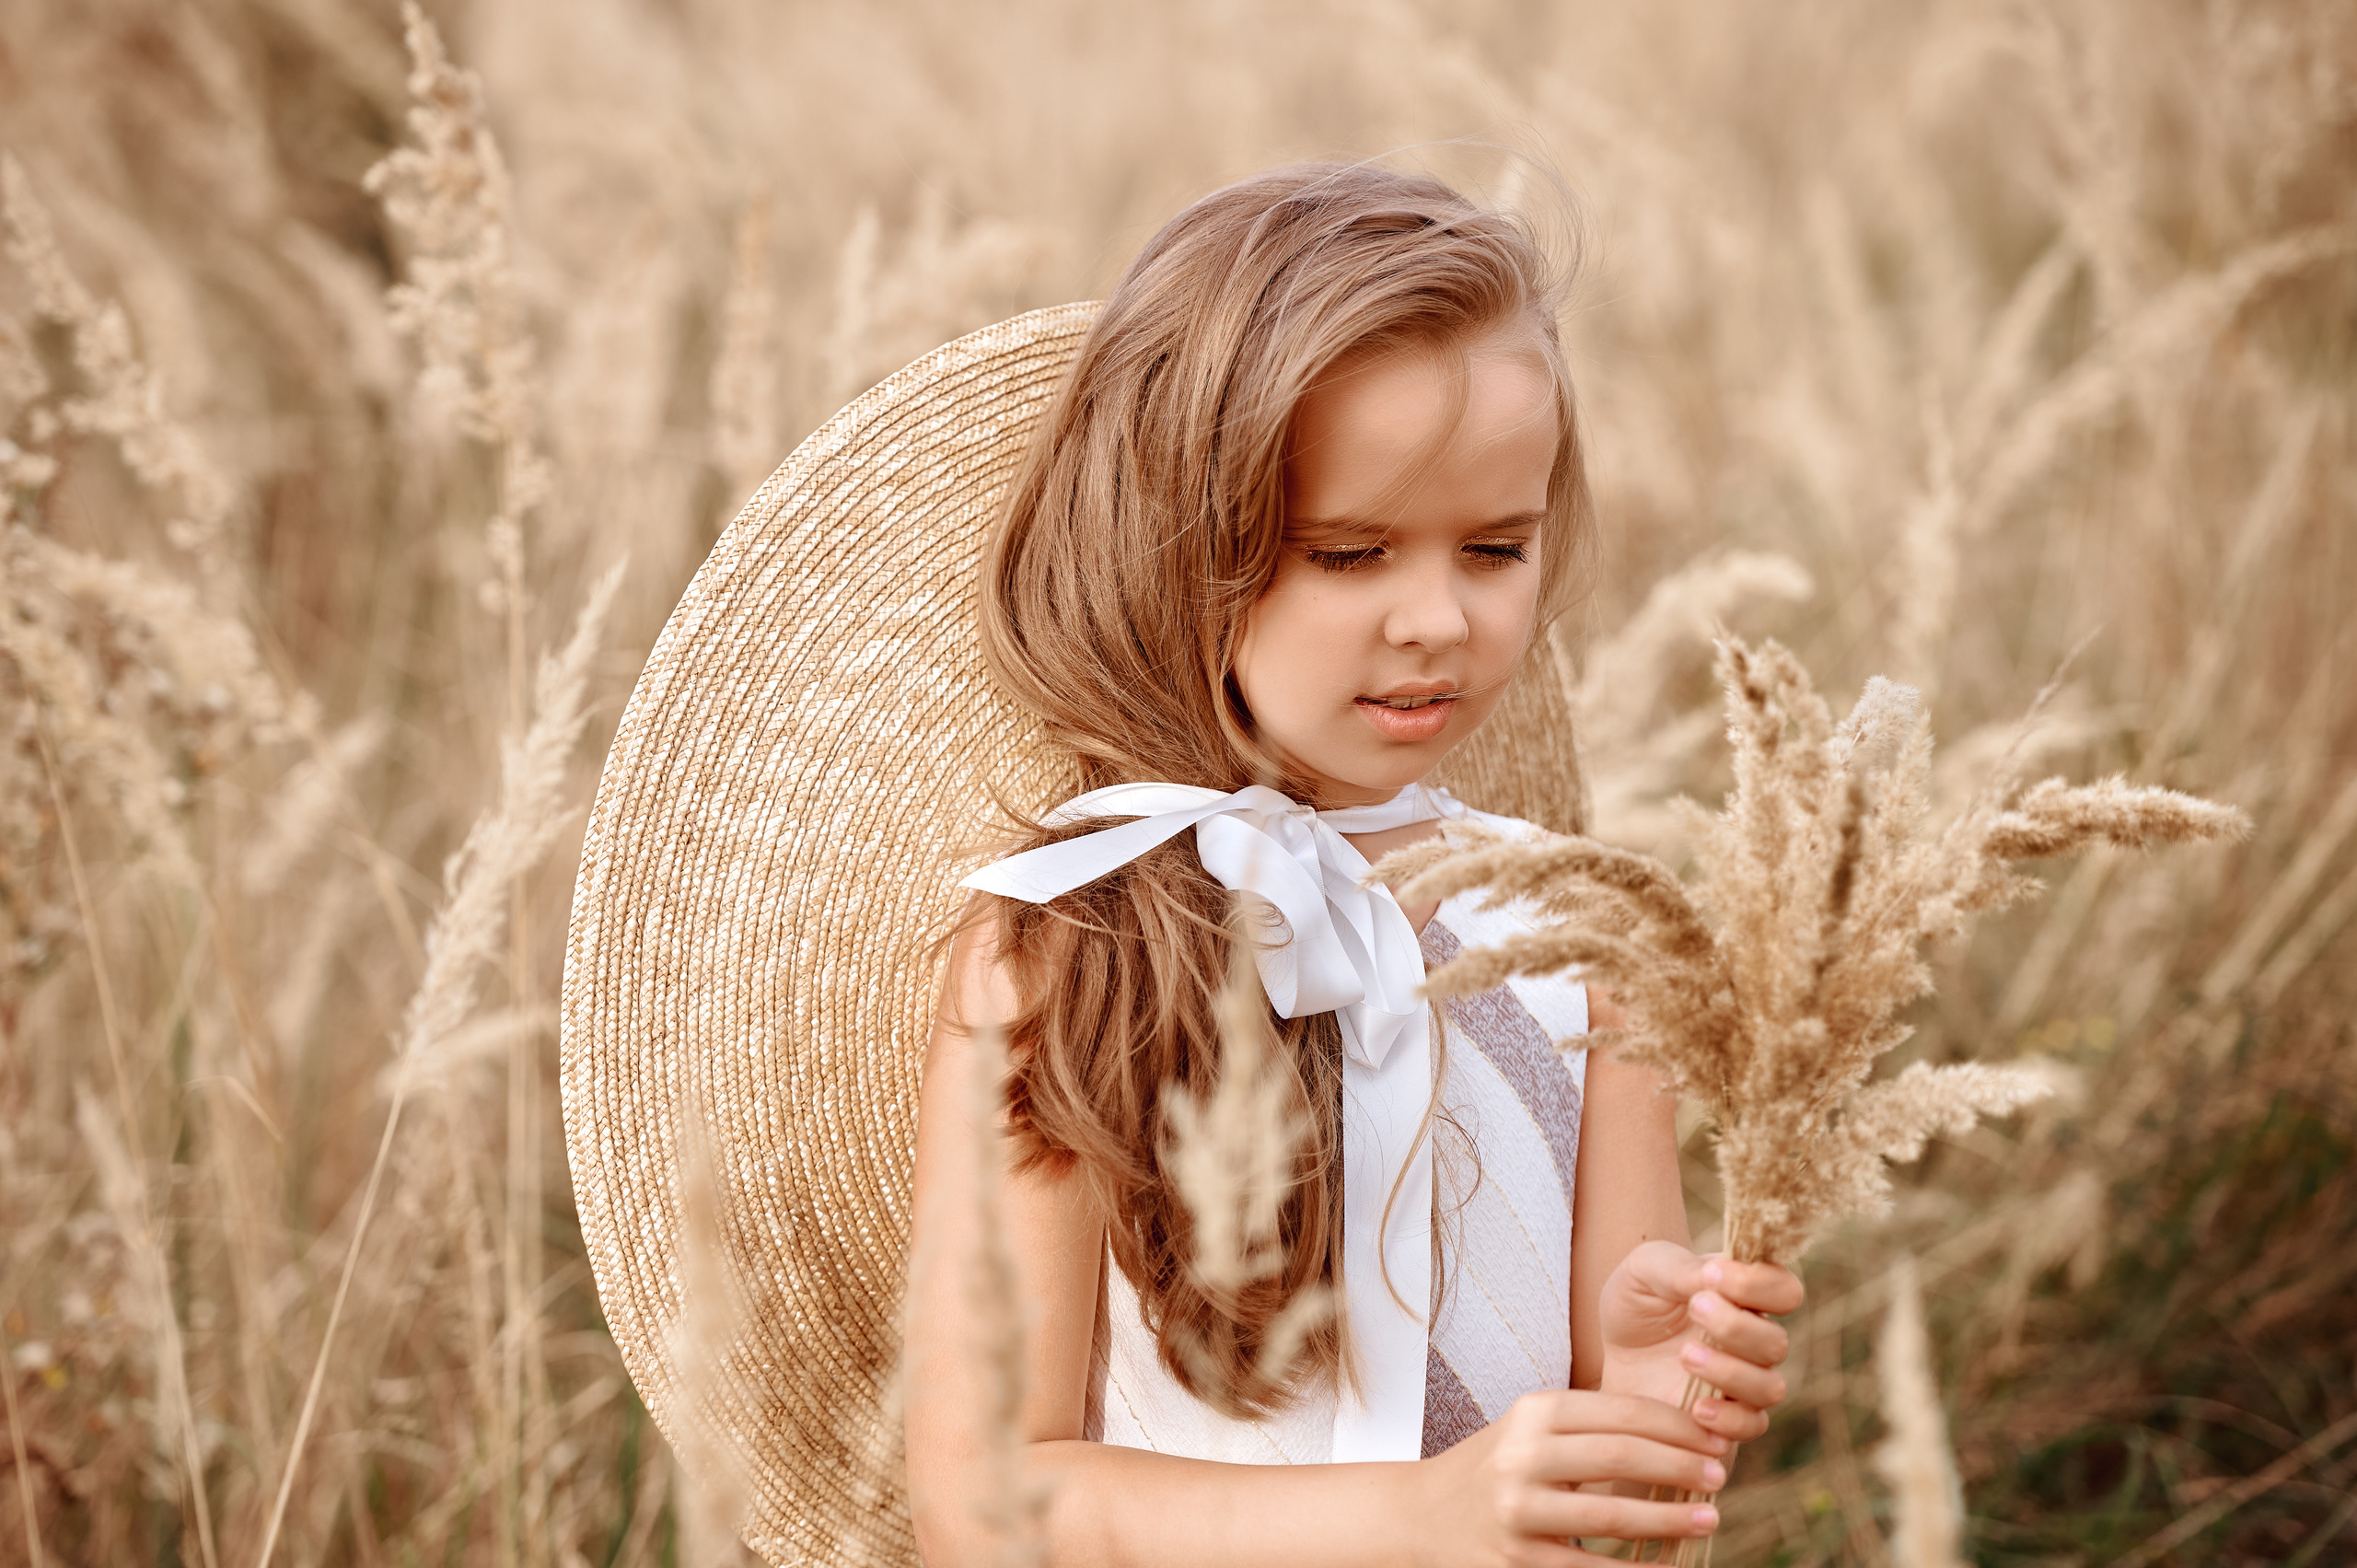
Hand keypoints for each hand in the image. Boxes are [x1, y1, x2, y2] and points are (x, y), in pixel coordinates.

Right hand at [1409, 1389, 1729, 1566]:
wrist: (1421, 1515)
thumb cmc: (1498, 1469)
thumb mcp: (1532, 1430)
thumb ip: (1591, 1428)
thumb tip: (1682, 1438)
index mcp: (1534, 1412)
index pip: (1621, 1411)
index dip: (1676, 1425)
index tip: (1715, 1437)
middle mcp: (1523, 1455)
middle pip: (1620, 1454)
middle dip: (1681, 1465)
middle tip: (1720, 1474)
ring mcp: (1518, 1509)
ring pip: (1611, 1513)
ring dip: (1669, 1518)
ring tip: (1709, 1519)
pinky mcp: (1516, 1560)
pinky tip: (1668, 1567)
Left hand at [1598, 1241, 1802, 1444]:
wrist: (1610, 1351)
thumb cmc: (1636, 1301)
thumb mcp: (1647, 1270)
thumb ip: (1685, 1268)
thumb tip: (1717, 1274)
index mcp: (1746, 1296)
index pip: (1784, 1290)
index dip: (1758, 1284)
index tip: (1712, 1275)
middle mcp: (1755, 1339)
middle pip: (1777, 1342)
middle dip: (1735, 1326)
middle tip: (1694, 1308)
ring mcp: (1745, 1381)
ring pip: (1770, 1387)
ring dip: (1730, 1371)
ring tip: (1685, 1356)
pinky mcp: (1727, 1417)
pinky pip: (1752, 1426)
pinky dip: (1729, 1419)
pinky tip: (1695, 1407)